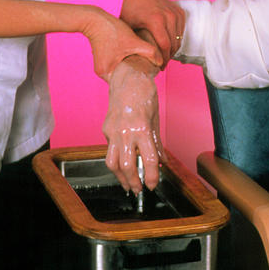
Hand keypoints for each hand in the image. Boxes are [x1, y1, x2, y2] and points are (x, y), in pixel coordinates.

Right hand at [83, 7, 161, 79]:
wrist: (94, 18)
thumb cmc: (110, 30)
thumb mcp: (133, 42)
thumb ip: (149, 52)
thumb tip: (161, 61)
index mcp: (106, 74)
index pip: (126, 83)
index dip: (139, 79)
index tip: (150, 74)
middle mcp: (102, 73)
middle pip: (124, 78)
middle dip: (136, 73)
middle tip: (149, 68)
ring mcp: (102, 67)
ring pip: (122, 70)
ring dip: (132, 66)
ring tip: (142, 62)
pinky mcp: (103, 59)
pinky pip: (118, 64)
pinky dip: (126, 61)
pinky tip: (134, 56)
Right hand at [103, 57, 163, 191]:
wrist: (128, 79)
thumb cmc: (145, 97)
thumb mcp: (156, 120)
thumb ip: (157, 144)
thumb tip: (163, 162)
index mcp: (142, 129)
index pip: (149, 161)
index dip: (152, 176)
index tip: (153, 185)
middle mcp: (126, 132)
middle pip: (127, 166)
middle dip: (133, 182)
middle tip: (139, 190)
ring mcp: (113, 132)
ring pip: (112, 162)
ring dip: (120, 177)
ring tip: (127, 184)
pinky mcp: (106, 130)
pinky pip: (110, 150)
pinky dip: (116, 160)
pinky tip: (122, 165)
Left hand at [118, 0, 184, 64]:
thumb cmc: (131, 6)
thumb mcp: (127, 24)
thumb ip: (130, 40)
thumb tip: (129, 58)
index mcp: (156, 20)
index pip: (165, 46)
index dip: (163, 59)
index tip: (159, 67)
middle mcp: (169, 17)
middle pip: (174, 44)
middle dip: (168, 57)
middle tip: (162, 65)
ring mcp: (176, 14)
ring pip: (179, 39)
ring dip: (173, 49)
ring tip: (165, 56)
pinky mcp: (180, 12)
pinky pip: (181, 31)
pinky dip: (176, 39)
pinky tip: (169, 45)